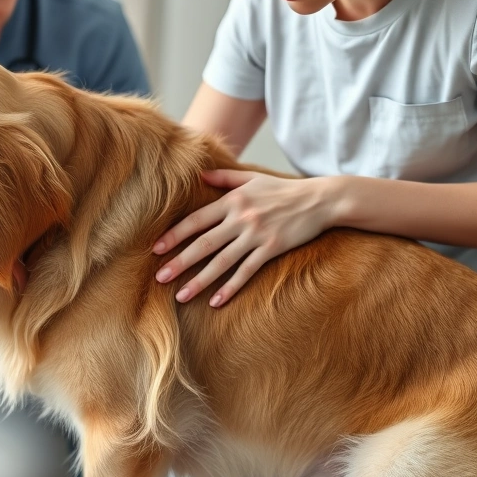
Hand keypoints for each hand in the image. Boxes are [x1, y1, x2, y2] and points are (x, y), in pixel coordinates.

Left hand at [153, 170, 334, 306]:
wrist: (320, 199)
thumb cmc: (283, 189)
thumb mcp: (252, 178)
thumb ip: (224, 178)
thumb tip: (199, 175)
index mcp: (232, 201)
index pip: (196, 220)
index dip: (174, 235)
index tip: (156, 248)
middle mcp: (240, 219)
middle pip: (203, 244)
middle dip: (179, 262)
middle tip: (159, 277)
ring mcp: (256, 235)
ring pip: (222, 262)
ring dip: (199, 280)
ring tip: (181, 296)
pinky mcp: (272, 249)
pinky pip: (247, 272)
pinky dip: (230, 287)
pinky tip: (216, 301)